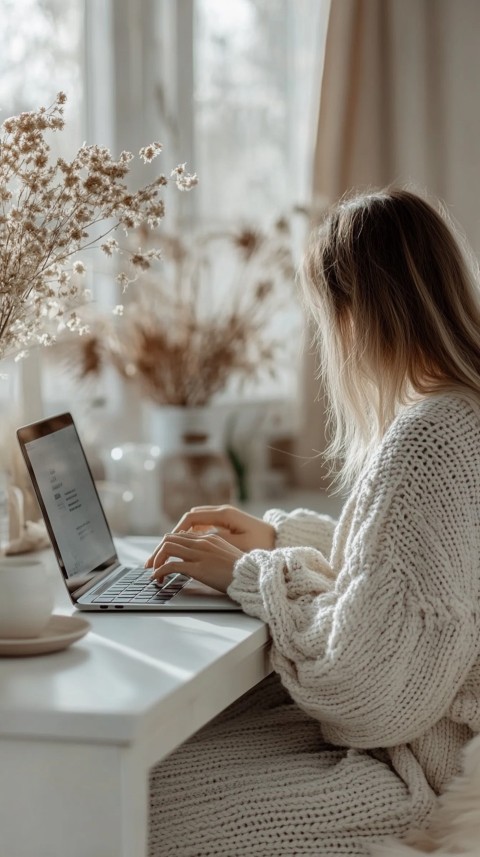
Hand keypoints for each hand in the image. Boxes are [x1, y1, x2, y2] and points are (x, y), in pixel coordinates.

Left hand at [147, 531, 243, 592]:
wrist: (253, 576)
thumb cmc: (243, 570)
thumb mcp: (227, 555)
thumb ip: (212, 553)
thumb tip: (199, 560)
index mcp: (210, 537)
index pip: (180, 535)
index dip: (167, 546)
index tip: (161, 558)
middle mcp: (203, 542)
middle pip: (170, 539)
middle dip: (156, 552)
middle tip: (150, 565)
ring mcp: (200, 554)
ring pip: (167, 549)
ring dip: (156, 560)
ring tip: (153, 573)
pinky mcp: (198, 568)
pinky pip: (171, 566)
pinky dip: (160, 571)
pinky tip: (158, 578)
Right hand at [158, 504, 275, 552]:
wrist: (282, 540)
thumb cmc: (264, 543)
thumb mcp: (241, 544)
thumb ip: (217, 540)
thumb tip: (196, 540)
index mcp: (224, 514)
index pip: (191, 517)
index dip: (175, 531)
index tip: (165, 546)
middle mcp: (221, 513)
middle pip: (189, 520)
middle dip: (172, 536)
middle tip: (160, 553)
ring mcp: (223, 519)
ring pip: (194, 525)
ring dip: (180, 538)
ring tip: (168, 555)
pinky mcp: (225, 527)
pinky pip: (202, 530)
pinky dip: (190, 539)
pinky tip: (184, 552)